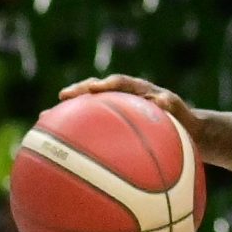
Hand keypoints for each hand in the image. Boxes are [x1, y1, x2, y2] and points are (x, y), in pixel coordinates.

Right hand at [58, 72, 202, 139]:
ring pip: (88, 109)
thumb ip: (171, 106)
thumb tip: (161, 102)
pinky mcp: (111, 124)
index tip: (92, 89)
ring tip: (45, 120)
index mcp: (138, 90)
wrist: (186, 131)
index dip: (104, 85)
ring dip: (69, 113)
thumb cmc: (184, 122)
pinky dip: (76, 133)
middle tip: (61, 97)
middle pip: (95, 91)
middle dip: (78, 93)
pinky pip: (91, 127)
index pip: (118, 83)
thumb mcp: (181, 113)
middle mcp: (123, 96)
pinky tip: (59, 148)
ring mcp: (115, 110)